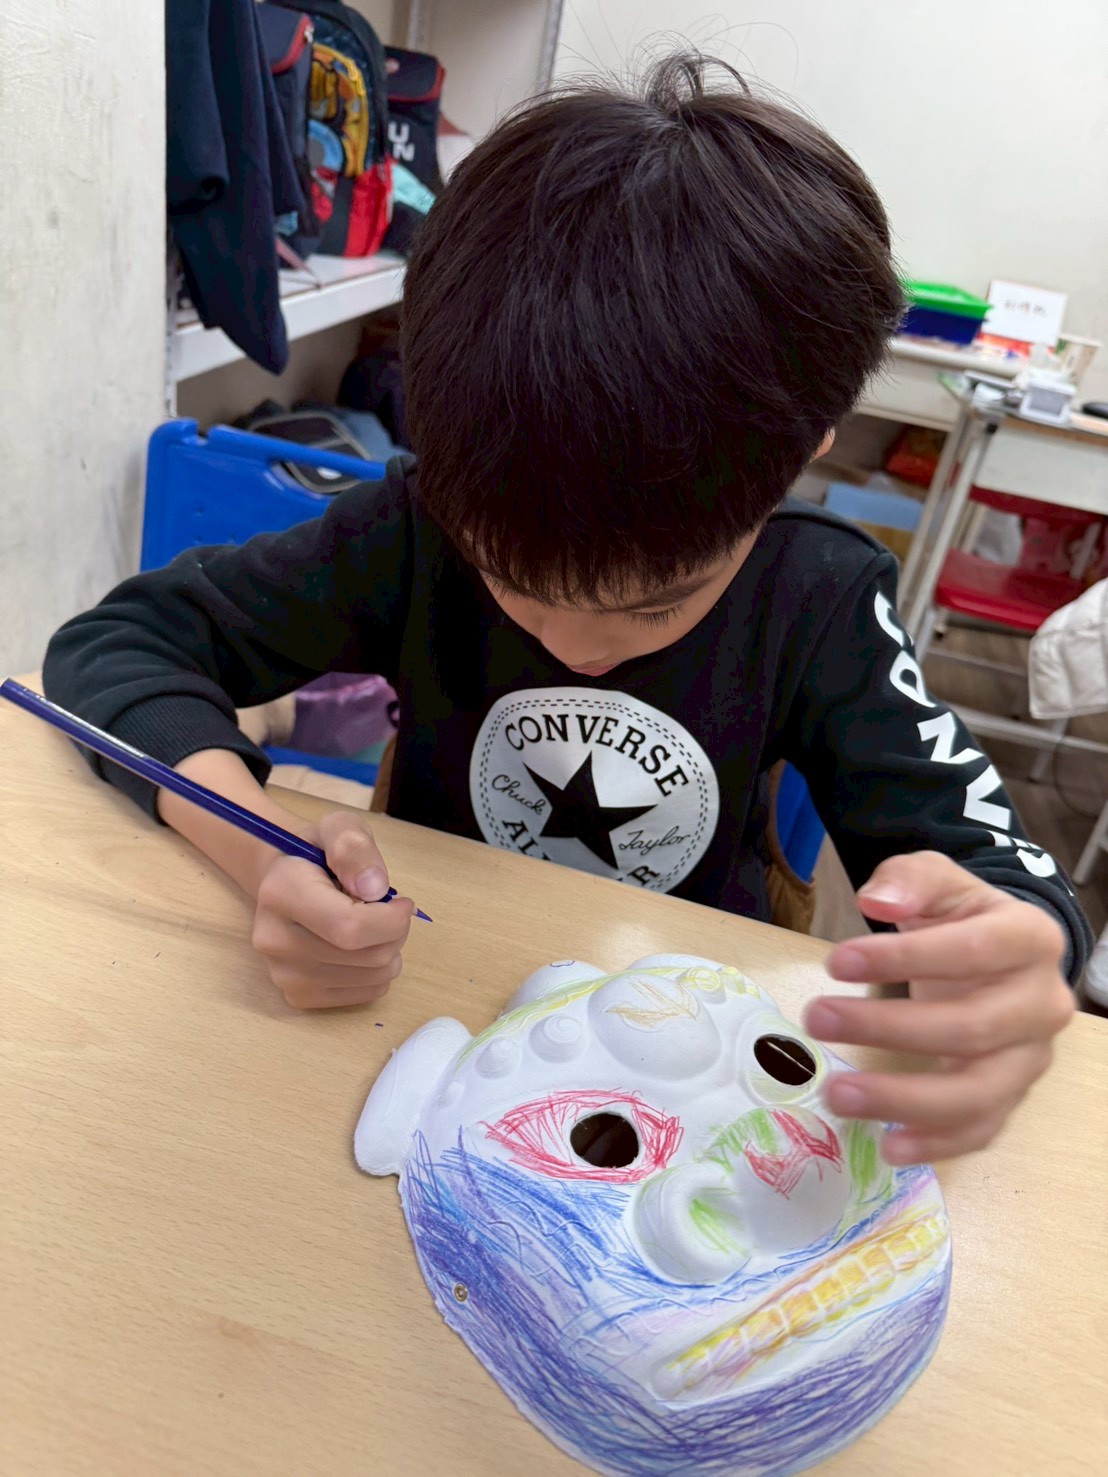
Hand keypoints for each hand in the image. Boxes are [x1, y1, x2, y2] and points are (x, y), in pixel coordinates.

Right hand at [251, 811, 413, 1008]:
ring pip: (373, 978)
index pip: (350, 927)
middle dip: (395, 933)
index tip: (403, 903)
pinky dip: (378, 972)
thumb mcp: (339, 829)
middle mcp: (274, 940)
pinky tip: (360, 949)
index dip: (392, 919)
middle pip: (367, 957)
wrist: (285, 882)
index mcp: (281, 893)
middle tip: (389, 911)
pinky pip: (365, 994)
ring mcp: (283, 974)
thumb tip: (374, 888)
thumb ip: (355, 848)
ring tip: (372, 927)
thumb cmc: (318, 854)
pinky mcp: (298, 996)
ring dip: (390, 951)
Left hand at [804, 851, 1073, 1164]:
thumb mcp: (935, 880)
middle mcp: (1043, 1003)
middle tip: (816, 1018)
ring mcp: (1031, 1057)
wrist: (996, 952)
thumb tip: (879, 899)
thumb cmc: (959, 916)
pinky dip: (937, 1143)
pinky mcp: (1013, 1096)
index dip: (903, 958)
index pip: (972, 951)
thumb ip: (909, 880)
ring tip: (836, 1093)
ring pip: (978, 1092)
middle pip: (972, 1027)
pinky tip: (887, 1145)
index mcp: (1031, 938)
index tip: (835, 962)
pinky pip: (982, 1129)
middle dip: (888, 1029)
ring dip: (904, 1099)